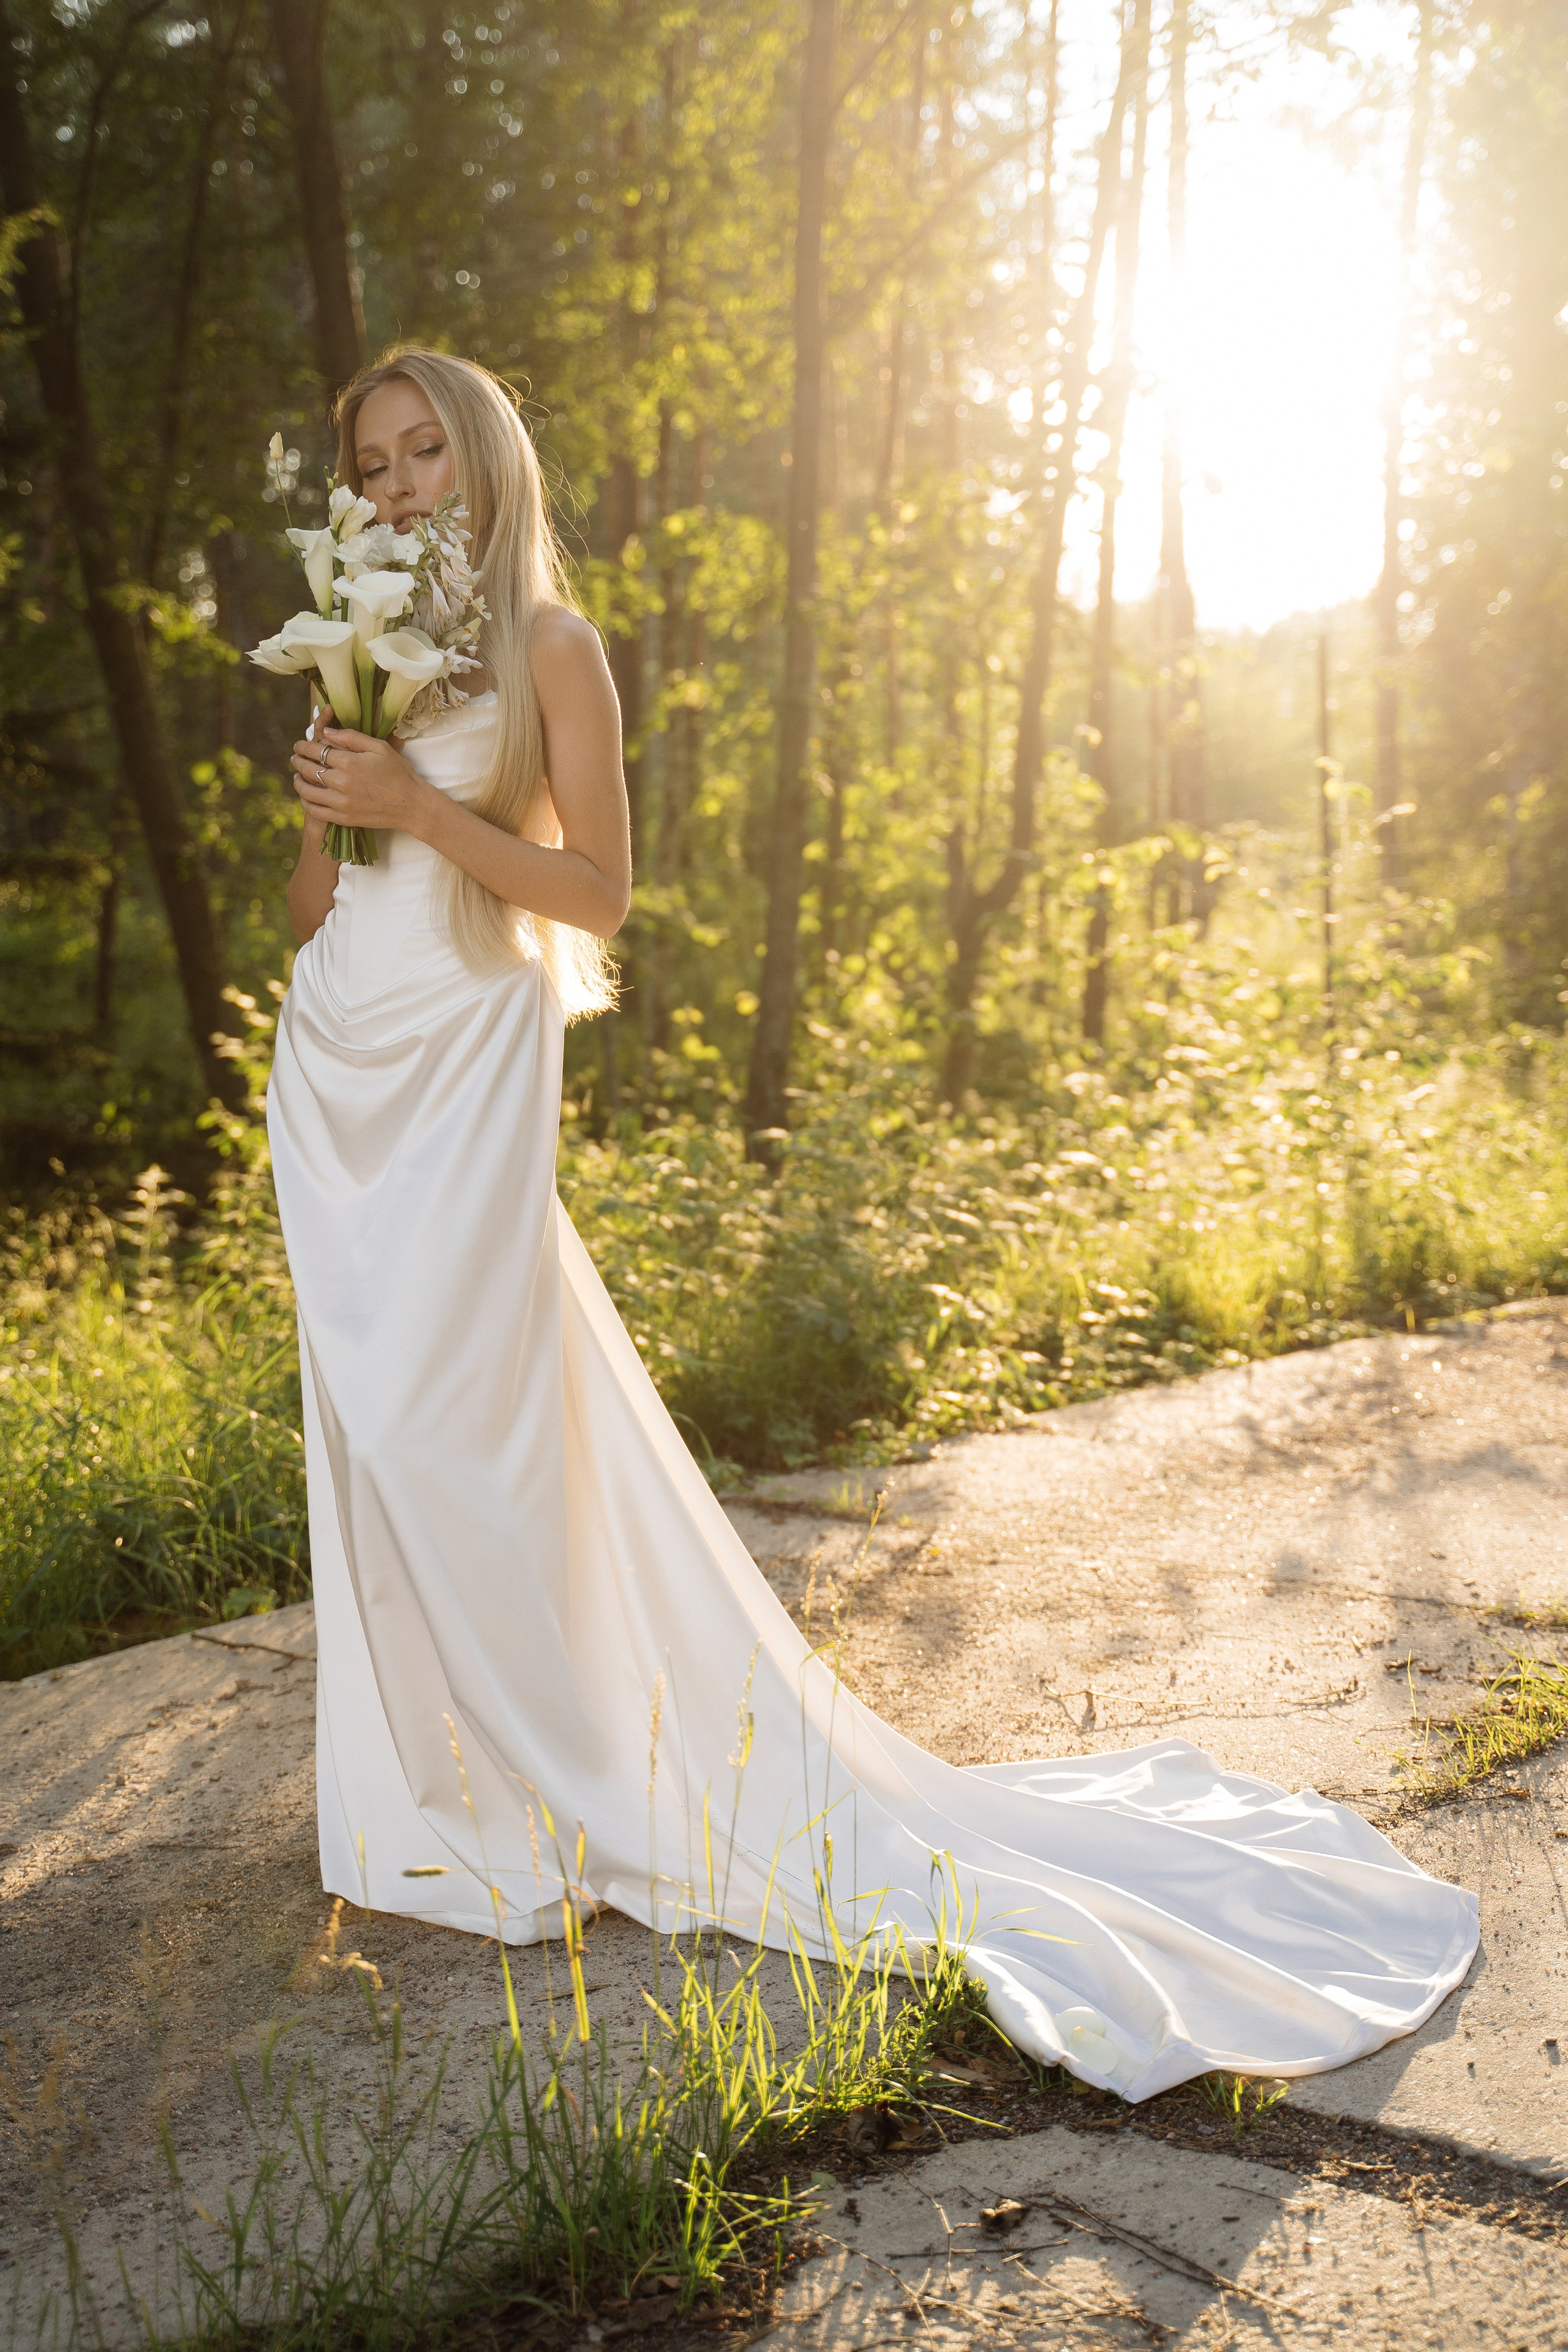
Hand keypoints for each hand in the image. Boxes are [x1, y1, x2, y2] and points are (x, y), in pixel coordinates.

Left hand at [290, 714, 438, 842]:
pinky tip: (306, 796)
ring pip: (307, 791)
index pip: (316, 751)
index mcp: (348, 762)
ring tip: (296, 776)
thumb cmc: (399, 773)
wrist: (411, 805)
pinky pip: (315, 810)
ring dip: (297, 782)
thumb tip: (326, 732)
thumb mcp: (379, 747)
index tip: (299, 745)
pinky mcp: (343, 818)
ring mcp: (340, 803)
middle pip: (308, 769)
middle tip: (295, 757)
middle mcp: (340, 782)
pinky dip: (306, 802)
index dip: (303, 746)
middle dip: (297, 761)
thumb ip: (352, 737)